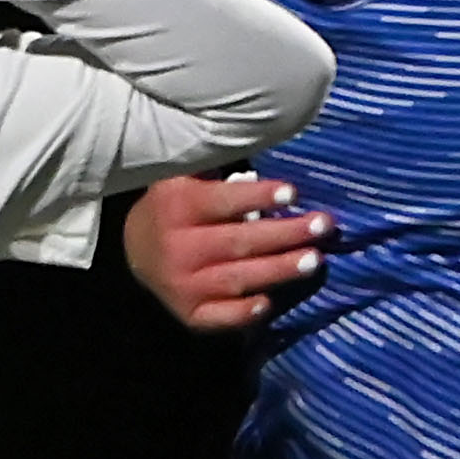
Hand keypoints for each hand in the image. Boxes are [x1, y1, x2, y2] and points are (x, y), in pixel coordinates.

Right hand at [121, 171, 333, 331]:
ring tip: (314, 260)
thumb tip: (261, 141)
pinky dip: (244, 312)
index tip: (293, 193)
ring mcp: (181, 284)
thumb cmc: (178, 204)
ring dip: (278, 270)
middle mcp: (176, 247)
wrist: (137, 249)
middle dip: (284, 234)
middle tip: (323, 226)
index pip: (222, 202)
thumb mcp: (186, 176)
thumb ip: (217, 166)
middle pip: (237, 242)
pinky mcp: (188, 313)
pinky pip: (220, 317)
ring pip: (236, 279)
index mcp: (175, 206)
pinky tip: (269, 303)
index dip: (258, 197)